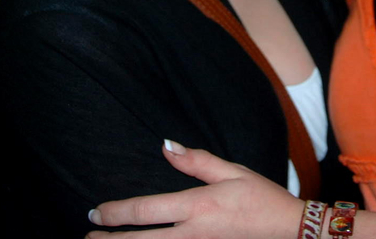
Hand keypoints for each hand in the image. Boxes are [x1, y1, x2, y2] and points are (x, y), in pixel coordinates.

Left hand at [86, 140, 304, 238]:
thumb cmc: (261, 197)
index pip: (146, 211)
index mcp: (198, 206)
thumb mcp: (232, 171)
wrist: (289, 231)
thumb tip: (166, 145)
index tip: (95, 212)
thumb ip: (196, 161)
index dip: (116, 213)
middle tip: (87, 237)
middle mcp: (194, 232)